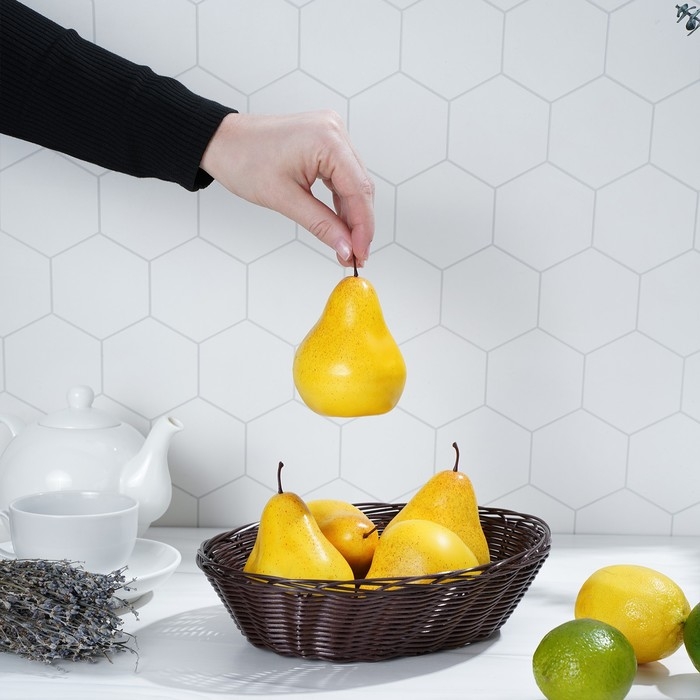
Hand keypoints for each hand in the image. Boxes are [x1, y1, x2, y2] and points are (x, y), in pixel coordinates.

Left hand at [201, 110, 374, 265]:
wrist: (221, 142)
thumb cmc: (244, 161)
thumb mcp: (284, 199)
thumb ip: (321, 225)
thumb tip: (346, 248)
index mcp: (327, 139)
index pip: (359, 190)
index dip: (364, 227)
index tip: (361, 254)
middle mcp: (335, 131)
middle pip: (360, 187)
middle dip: (360, 224)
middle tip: (355, 256)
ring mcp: (332, 134)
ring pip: (354, 183)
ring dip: (352, 215)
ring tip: (348, 246)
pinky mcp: (325, 142)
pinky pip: (342, 176)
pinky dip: (342, 201)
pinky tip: (340, 224)